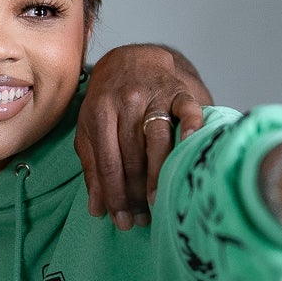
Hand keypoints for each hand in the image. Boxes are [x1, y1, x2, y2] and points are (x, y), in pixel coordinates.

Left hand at [76, 44, 212, 228]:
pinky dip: (192, 130)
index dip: (114, 194)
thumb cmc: (108, 101)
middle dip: (135, 192)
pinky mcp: (179, 90)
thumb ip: (92, 166)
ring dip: (158, 174)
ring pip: (157, 139)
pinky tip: (190, 152)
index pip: (107, 161)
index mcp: (100, 111)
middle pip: (132, 155)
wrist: (132, 60)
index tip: (120, 221)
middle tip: (141, 219)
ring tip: (159, 201)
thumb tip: (96, 209)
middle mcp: (126, 101)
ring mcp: (154, 95)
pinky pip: (188, 111)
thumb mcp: (89, 128)